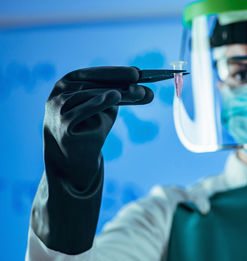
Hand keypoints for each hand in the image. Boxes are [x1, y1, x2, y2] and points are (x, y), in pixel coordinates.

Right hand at [44, 66, 152, 189]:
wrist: (72, 161)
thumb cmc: (89, 129)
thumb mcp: (106, 110)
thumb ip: (122, 97)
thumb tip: (148, 91)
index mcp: (67, 85)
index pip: (93, 74)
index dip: (115, 72)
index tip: (137, 73)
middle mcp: (59, 94)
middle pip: (94, 85)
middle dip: (122, 84)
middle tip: (144, 87)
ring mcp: (58, 109)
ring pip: (91, 96)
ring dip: (118, 93)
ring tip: (138, 92)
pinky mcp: (62, 125)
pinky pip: (82, 111)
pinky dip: (98, 102)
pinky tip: (113, 96)